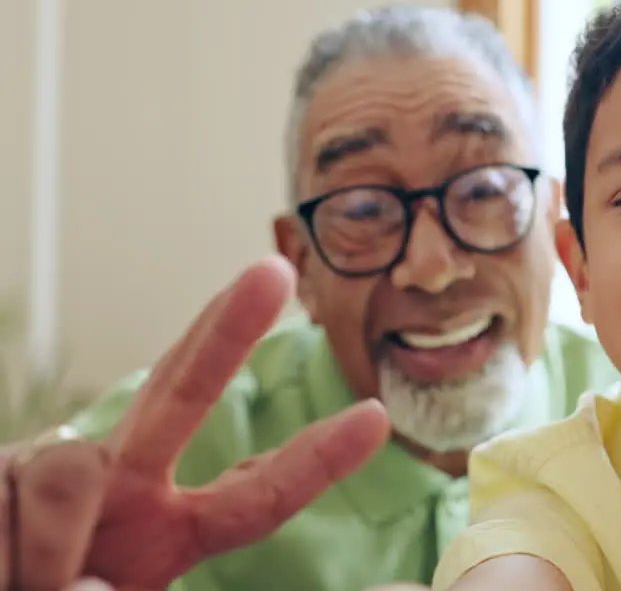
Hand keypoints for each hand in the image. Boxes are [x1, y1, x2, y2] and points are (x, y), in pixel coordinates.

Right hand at [5, 257, 390, 590]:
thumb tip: (85, 590)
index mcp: (170, 531)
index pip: (256, 494)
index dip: (315, 459)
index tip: (376, 416)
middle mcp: (123, 484)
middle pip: (184, 392)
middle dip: (227, 330)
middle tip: (272, 269)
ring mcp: (56, 469)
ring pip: (70, 475)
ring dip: (51, 552)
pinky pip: (11, 501)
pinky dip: (6, 554)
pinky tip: (0, 566)